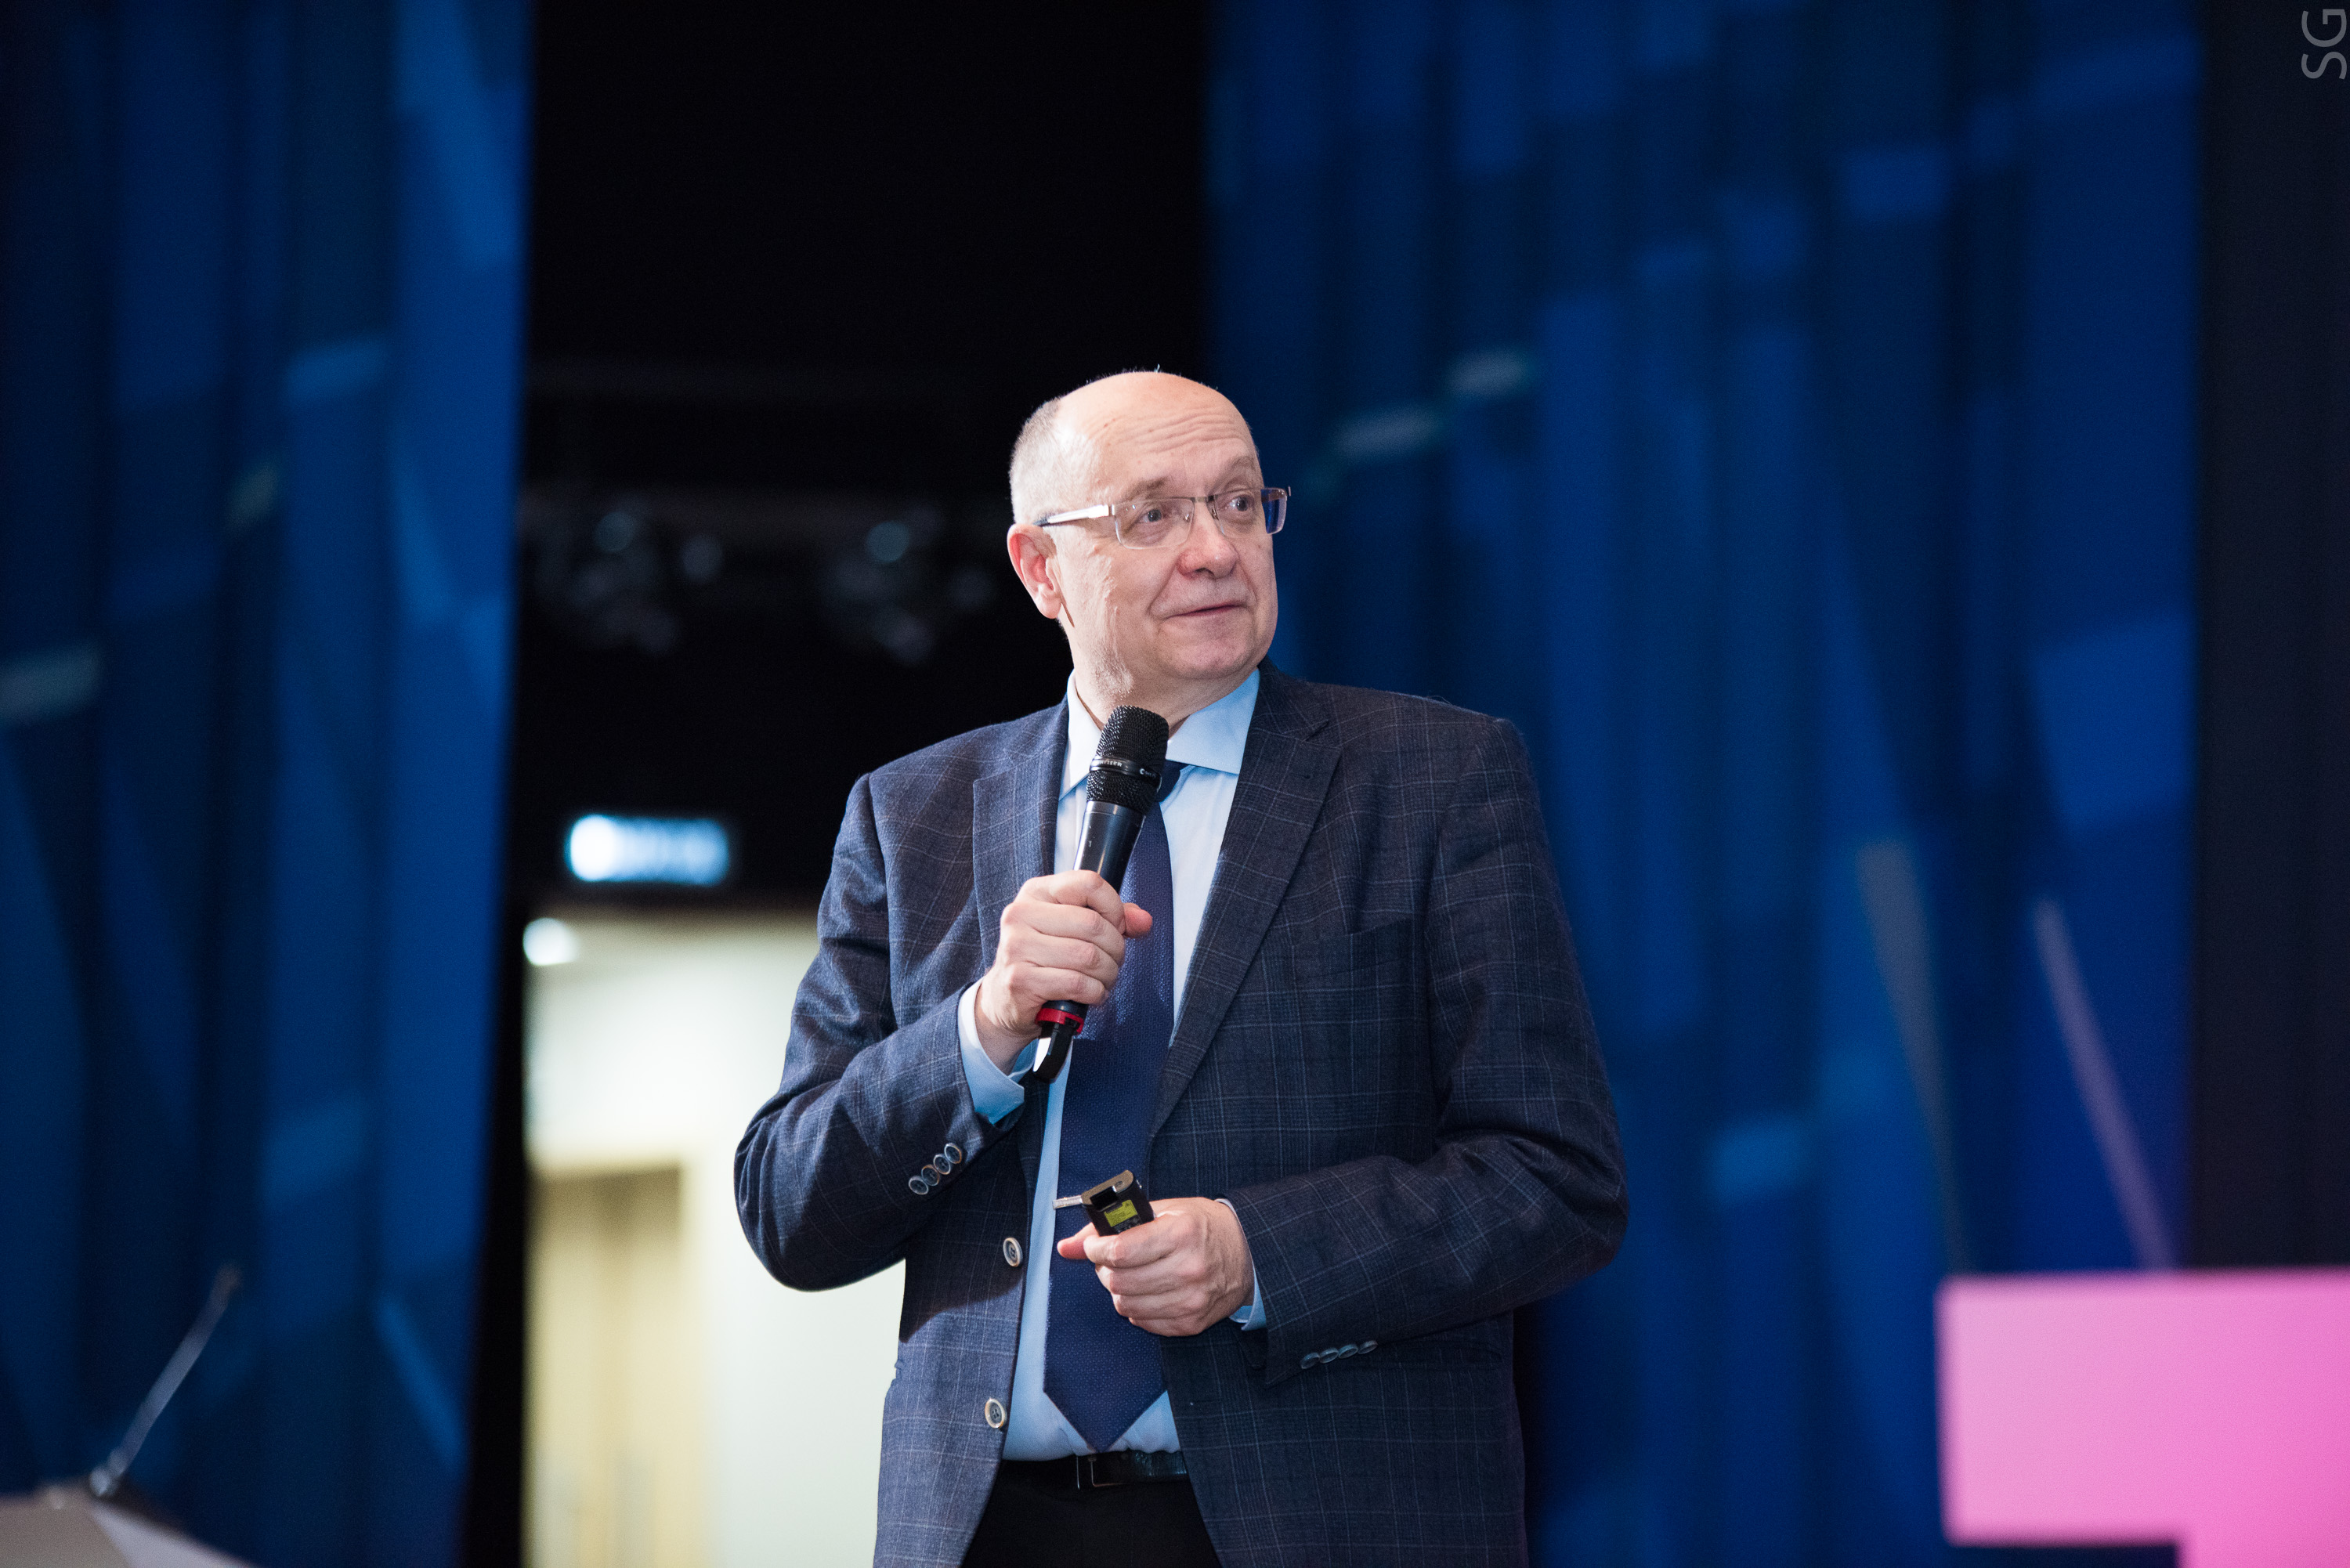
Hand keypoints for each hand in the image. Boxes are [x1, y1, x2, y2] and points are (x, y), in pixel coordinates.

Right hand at [974, 871, 1153, 1068]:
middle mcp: (1022, 915)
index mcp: (1037, 893)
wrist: (1005, 999)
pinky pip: (1077, 983)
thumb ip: (1112, 919)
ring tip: (1102, 979)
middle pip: (1093, 924)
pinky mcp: (1020, 980)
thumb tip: (1143, 920)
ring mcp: (1017, 947)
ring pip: (1088, 956)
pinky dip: (1094, 992)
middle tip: (1113, 961)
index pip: (1089, 883)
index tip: (1117, 926)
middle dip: (1115, 948)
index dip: (1114, 907)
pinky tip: (1090, 993)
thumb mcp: (1073, 929)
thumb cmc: (1043, 960)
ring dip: (1107, 974)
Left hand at [1054, 1196, 1253, 1336]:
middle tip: (1110, 1260)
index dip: (1096, 1249)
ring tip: (1130, 1275)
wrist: (1248, 1254)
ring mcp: (1191, 1300)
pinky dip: (1137, 1307)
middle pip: (1119, 1282)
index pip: (1121, 1251)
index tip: (1094, 1246)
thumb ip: (1113, 1225)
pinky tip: (1148, 1290)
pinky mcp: (1191, 1323)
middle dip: (1104, 1270)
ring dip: (1119, 1290)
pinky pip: (1143, 1322)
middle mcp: (1188, 1269)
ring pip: (1127, 1305)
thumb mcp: (1163, 1210)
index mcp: (1181, 1234)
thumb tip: (1067, 1246)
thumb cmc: (1203, 1227)